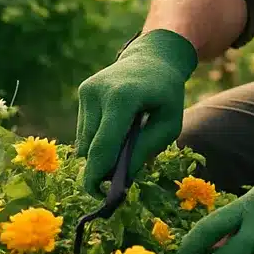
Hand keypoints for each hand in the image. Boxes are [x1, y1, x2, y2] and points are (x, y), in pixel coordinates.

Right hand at [75, 29, 197, 195]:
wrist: (154, 56)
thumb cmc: (167, 93)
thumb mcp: (169, 123)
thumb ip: (145, 150)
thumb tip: (121, 180)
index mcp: (122, 98)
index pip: (103, 146)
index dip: (99, 176)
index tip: (101, 198)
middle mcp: (98, 92)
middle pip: (90, 148)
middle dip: (101, 168)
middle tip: (118, 180)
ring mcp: (88, 90)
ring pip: (84, 141)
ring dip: (100, 151)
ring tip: (126, 143)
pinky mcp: (84, 91)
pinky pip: (85, 129)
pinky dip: (98, 137)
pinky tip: (118, 127)